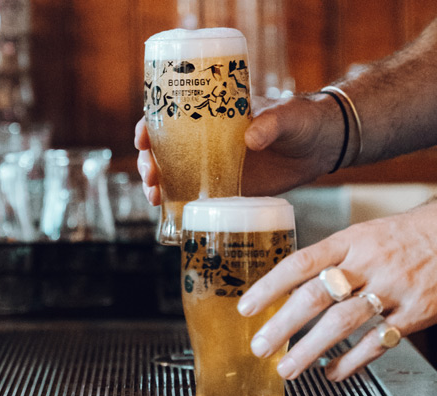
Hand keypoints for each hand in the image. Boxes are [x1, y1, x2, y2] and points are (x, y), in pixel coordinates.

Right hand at [134, 95, 343, 201]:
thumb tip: (250, 138)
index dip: (149, 126)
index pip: (170, 116)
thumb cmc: (302, 120)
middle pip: (162, 149)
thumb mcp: (287, 115)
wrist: (321, 146)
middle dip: (147, 162)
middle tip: (150, 175)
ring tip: (153, 196)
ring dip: (156, 184)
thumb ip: (271, 123)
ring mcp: (213, 166)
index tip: (141, 138)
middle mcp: (205, 141)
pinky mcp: (225, 188)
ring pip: (172, 174)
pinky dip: (177, 204)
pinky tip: (166, 212)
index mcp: (213, 114)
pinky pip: (194, 197)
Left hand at [237, 199, 436, 380]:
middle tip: (260, 346)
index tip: (246, 307)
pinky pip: (378, 341)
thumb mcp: (358, 236)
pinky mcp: (415, 313)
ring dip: (311, 349)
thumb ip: (327, 260)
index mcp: (348, 242)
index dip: (270, 287)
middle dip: (283, 325)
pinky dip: (352, 361)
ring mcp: (391, 289)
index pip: (300, 263)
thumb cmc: (396, 237)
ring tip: (287, 368)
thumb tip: (286, 286)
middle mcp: (366, 264)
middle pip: (317, 296)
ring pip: (344, 322)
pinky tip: (332, 371)